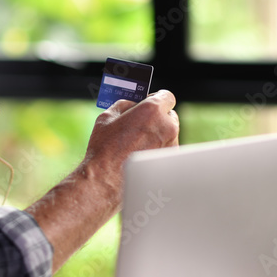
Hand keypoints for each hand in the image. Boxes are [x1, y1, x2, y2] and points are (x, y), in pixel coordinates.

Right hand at [26, 90, 178, 271]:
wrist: (106, 180)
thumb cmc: (104, 148)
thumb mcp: (108, 116)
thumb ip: (125, 105)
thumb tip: (132, 105)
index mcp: (152, 109)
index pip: (167, 96)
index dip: (157, 99)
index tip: (151, 103)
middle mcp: (167, 125)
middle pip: (169, 114)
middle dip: (158, 117)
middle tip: (143, 123)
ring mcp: (171, 144)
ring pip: (169, 133)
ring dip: (159, 134)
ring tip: (139, 143)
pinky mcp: (170, 161)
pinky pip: (167, 149)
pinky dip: (158, 150)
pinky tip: (141, 155)